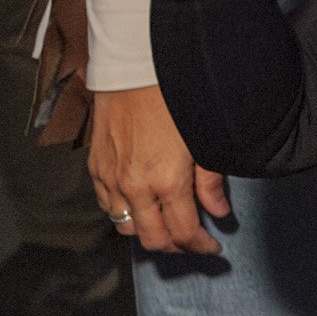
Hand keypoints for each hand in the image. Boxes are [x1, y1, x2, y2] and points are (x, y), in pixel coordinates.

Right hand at [88, 84, 230, 254]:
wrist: (136, 68)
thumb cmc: (177, 97)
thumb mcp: (204, 138)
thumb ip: (210, 180)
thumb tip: (220, 212)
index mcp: (166, 181)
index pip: (183, 232)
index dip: (200, 246)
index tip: (213, 247)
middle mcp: (134, 187)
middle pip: (152, 239)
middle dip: (176, 247)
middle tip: (193, 241)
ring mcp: (110, 179)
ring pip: (126, 227)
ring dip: (148, 231)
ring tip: (169, 223)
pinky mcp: (96, 167)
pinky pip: (107, 205)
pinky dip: (125, 212)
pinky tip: (142, 203)